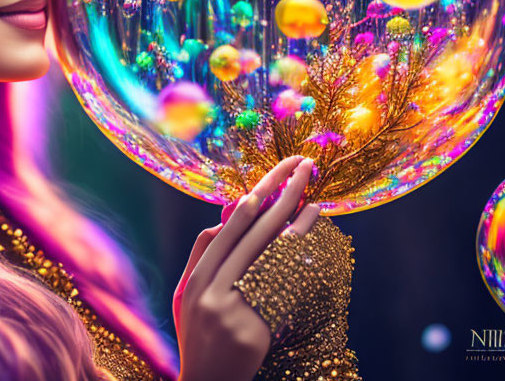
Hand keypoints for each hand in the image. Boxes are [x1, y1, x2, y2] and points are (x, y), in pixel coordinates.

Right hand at [172, 156, 320, 380]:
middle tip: (306, 166)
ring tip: (317, 201)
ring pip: (272, 255)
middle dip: (283, 192)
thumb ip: (202, 257)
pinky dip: (300, 266)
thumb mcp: (187, 297)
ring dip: (299, 224)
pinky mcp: (252, 333)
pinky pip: (283, 292)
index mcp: (195, 278)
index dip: (258, 192)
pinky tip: (315, 248)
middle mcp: (210, 289)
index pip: (231, 225)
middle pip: (253, 229)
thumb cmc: (198, 340)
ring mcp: (231, 312)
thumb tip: (224, 216)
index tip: (280, 170)